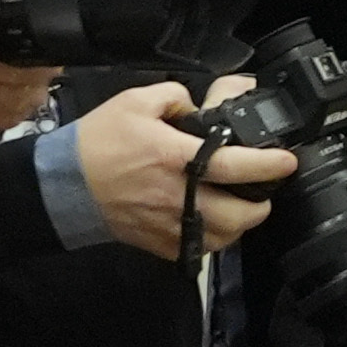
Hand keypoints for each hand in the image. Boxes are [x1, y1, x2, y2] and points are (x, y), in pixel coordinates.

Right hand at [72, 78, 295, 260]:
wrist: (60, 185)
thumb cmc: (95, 144)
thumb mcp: (135, 102)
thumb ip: (175, 96)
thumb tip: (199, 106)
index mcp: (173, 158)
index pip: (234, 165)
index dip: (268, 164)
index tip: (286, 161)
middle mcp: (175, 196)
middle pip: (238, 215)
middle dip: (261, 204)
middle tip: (266, 189)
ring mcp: (166, 224)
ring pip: (222, 238)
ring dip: (239, 224)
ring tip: (241, 206)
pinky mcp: (156, 243)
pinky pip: (198, 250)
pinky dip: (213, 239)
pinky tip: (212, 221)